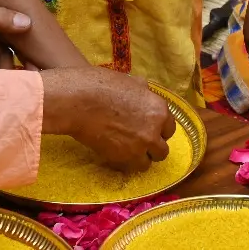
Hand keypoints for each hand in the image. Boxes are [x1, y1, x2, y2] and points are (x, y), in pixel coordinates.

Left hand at [0, 0, 33, 80]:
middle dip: (19, 51)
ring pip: (2, 58)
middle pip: (8, 40)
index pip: (7, 14)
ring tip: (20, 77)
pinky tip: (9, 85)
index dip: (23, 23)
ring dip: (9, 67)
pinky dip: (0, 79)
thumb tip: (28, 22)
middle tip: (34, 64)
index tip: (41, 34)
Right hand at [40, 67, 174, 173]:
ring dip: (140, 158)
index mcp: (158, 109)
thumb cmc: (100, 85)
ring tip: (127, 151)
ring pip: (149, 162)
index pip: (169, 128)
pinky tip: (117, 154)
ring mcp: (140, 146)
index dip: (159, 130)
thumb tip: (144, 92)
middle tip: (138, 142)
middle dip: (152, 147)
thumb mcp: (129, 81)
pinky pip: (132, 168)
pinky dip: (127, 164)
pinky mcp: (124, 158)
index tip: (149, 130)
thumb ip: (142, 91)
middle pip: (163, 149)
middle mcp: (154, 130)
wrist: (78, 101)